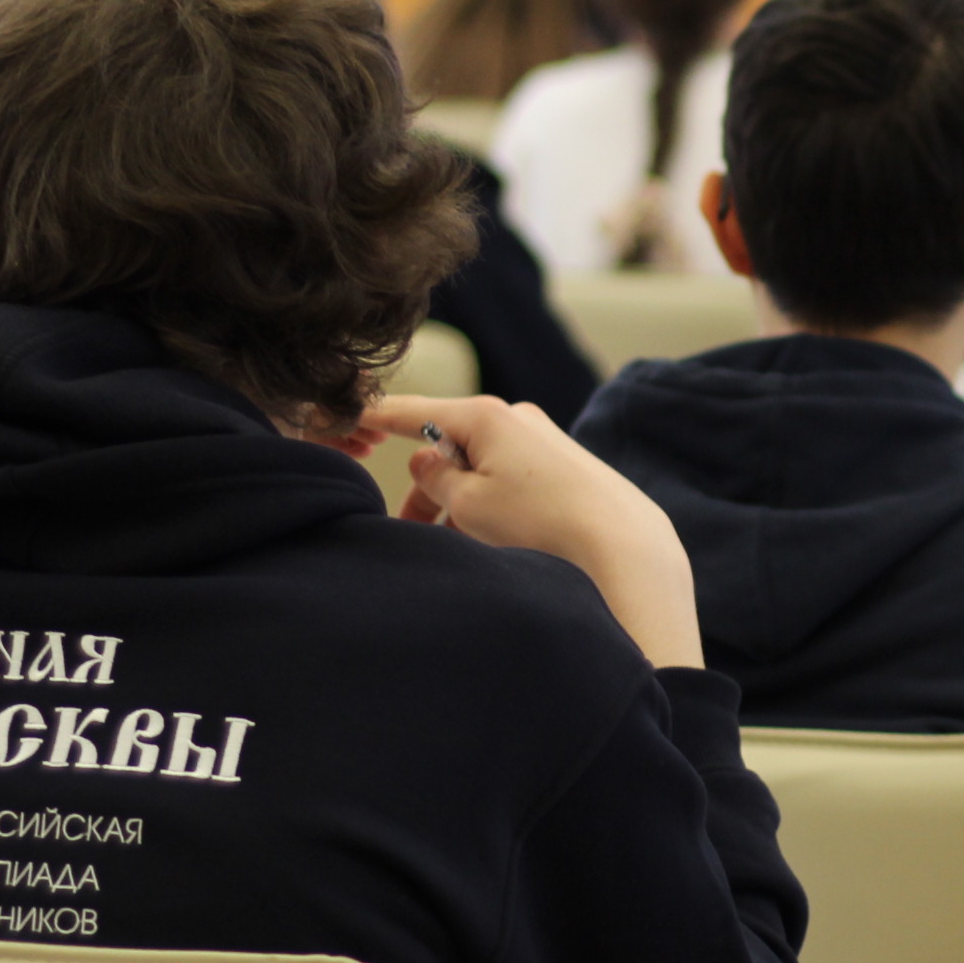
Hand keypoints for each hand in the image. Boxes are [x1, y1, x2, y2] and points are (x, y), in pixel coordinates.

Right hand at [361, 393, 705, 669]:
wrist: (622, 546)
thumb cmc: (541, 523)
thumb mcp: (468, 504)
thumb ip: (435, 479)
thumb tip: (425, 459)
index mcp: (484, 415)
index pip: (410, 412)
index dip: (371, 419)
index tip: (341, 422)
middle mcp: (515, 417)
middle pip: (446, 448)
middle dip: (425, 490)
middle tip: (410, 534)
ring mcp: (542, 440)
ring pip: (477, 470)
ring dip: (457, 506)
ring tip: (460, 550)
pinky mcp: (564, 467)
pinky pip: (508, 482)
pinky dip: (490, 508)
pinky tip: (494, 546)